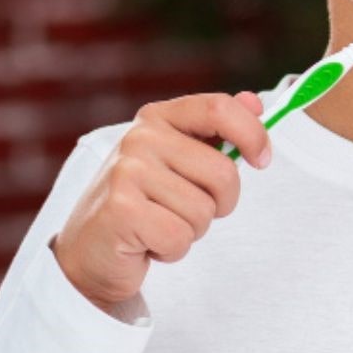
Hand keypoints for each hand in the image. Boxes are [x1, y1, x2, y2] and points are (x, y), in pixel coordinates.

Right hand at [52, 92, 271, 311]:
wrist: (91, 250)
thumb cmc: (146, 202)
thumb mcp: (181, 160)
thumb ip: (218, 131)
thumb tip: (256, 101)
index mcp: (158, 117)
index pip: (219, 108)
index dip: (253, 135)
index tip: (262, 160)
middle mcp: (140, 138)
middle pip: (223, 171)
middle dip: (220, 203)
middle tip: (188, 210)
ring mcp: (127, 172)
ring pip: (204, 210)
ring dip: (192, 229)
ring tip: (160, 224)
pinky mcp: (121, 209)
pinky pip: (180, 236)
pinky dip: (172, 249)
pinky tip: (146, 242)